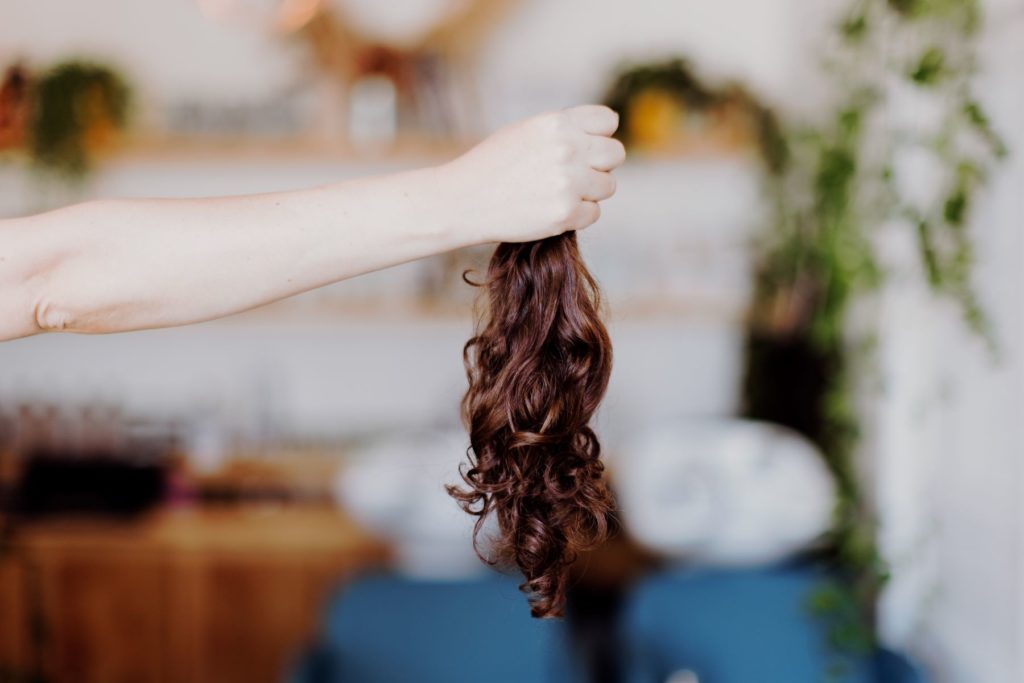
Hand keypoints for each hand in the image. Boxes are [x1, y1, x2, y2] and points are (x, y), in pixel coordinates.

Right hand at [442, 105, 625, 243]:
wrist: (463, 200)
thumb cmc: (492, 165)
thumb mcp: (526, 131)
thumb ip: (563, 131)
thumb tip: (600, 136)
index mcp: (557, 123)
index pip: (607, 121)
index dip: (599, 135)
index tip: (587, 147)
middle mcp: (567, 149)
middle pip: (615, 154)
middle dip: (599, 165)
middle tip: (576, 175)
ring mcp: (568, 183)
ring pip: (608, 186)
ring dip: (590, 192)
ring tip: (559, 193)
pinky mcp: (565, 214)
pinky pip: (593, 213)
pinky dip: (578, 215)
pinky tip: (552, 210)